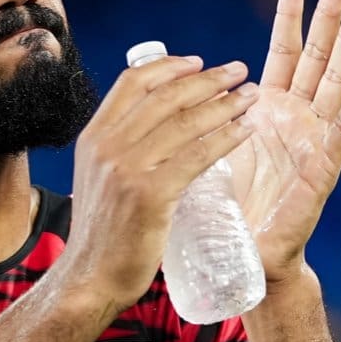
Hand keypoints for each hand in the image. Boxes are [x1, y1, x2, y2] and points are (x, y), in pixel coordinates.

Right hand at [61, 55, 257, 312]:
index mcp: (93, 137)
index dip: (170, 67)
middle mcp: (106, 146)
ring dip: (225, 104)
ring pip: (184, 122)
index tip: (199, 63)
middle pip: (164, 95)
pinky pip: (196, 155)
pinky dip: (225, 138)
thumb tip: (156, 125)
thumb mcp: (100, 179)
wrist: (89, 278)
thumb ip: (121, 150)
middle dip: (208, 79)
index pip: (132, 82)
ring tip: (251, 97)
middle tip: (239, 71)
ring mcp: (126, 169)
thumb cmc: (102, 234)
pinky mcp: (149, 194)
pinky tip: (244, 131)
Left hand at [229, 0, 340, 286]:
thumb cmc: (222, 207)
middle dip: (327, 19)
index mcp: (267, 111)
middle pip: (315, 59)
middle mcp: (295, 120)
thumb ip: (201, 118)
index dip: (290, 21)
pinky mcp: (322, 169)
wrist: (239, 257)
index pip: (282, 55)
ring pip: (335, 83)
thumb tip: (173, 88)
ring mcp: (311, 142)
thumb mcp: (206, 149)